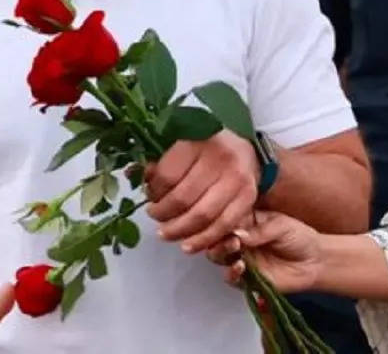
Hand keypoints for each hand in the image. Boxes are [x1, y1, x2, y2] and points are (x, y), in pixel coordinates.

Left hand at [146, 132, 259, 253]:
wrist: (246, 151)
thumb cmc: (208, 149)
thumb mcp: (183, 145)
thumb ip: (162, 163)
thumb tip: (139, 177)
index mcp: (198, 141)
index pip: (167, 176)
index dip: (154, 193)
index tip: (151, 198)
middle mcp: (220, 159)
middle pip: (182, 199)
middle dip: (163, 214)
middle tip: (156, 217)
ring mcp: (236, 179)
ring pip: (201, 215)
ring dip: (179, 231)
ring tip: (166, 233)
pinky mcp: (247, 197)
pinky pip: (222, 225)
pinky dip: (203, 240)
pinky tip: (188, 245)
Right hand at [208, 211, 321, 293]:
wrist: (315, 262)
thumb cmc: (300, 238)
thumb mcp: (282, 226)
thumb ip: (260, 231)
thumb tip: (238, 234)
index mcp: (247, 222)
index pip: (227, 219)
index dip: (221, 220)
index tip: (223, 221)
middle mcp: (240, 240)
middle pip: (217, 238)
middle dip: (219, 238)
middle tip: (232, 239)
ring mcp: (241, 258)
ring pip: (218, 257)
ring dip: (222, 253)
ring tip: (235, 249)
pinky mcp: (246, 278)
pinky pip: (230, 277)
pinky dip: (231, 273)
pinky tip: (240, 267)